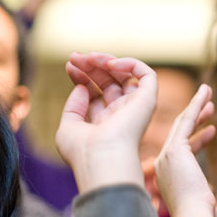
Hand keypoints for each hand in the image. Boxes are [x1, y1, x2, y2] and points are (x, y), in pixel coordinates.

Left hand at [56, 52, 156, 192]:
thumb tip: (83, 87)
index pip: (96, 92)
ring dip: (106, 61)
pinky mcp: (147, 101)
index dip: (83, 76)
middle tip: (74, 57)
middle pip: (109, 82)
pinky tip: (110, 65)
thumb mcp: (69, 127)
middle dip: (90, 66)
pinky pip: (147, 75)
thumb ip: (74, 107)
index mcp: (105, 122)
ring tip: (88, 57)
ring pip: (126, 76)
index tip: (69, 67)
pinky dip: (131, 64)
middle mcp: (121, 114)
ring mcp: (135, 107)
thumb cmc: (82, 151)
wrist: (101, 158)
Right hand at [154, 84, 216, 216]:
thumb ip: (203, 198)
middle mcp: (161, 165)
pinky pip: (186, 121)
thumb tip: (214, 205)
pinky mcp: (174, 150)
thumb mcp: (202, 204)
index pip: (180, 150)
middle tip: (209, 103)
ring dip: (196, 106)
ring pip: (181, 123)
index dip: (196, 137)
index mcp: (166, 178)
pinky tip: (206, 96)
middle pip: (178, 133)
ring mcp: (166, 156)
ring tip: (209, 94)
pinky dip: (196, 105)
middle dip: (194, 115)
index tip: (210, 130)